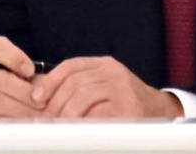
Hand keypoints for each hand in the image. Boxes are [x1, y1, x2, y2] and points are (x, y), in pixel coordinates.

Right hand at [0, 36, 46, 120]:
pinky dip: (10, 121)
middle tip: (42, 102)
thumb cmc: (16, 80)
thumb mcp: (23, 70)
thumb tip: (52, 82)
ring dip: (21, 109)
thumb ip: (33, 72)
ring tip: (38, 115)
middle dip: (24, 92)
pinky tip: (24, 123)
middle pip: (1, 79)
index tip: (31, 71)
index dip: (16, 59)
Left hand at [35, 55, 182, 118]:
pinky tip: (76, 130)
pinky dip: (81, 123)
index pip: (71, 66)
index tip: (36, 98)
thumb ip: (80, 87)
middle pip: (74, 82)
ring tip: (58, 126)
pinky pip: (97, 114)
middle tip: (45, 120)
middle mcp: (114, 72)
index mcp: (105, 65)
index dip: (50, 81)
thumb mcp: (104, 87)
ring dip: (65, 114)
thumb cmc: (124, 102)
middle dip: (55, 103)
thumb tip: (41, 99)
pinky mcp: (127, 108)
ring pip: (83, 96)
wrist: (159, 113)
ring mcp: (122, 89)